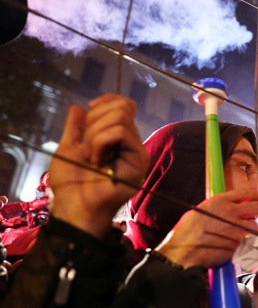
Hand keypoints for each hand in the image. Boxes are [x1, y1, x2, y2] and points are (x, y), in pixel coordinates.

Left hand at [49, 94, 149, 237]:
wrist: (74, 206)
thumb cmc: (70, 183)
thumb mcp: (68, 148)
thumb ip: (75, 128)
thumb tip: (78, 107)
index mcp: (118, 139)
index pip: (124, 105)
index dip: (106, 101)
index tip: (86, 114)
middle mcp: (131, 144)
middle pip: (122, 107)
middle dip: (96, 119)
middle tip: (87, 145)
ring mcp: (137, 153)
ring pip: (120, 117)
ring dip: (96, 134)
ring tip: (92, 156)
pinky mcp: (139, 161)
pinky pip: (119, 133)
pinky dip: (100, 142)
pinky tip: (97, 160)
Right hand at [156, 188, 257, 268]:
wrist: (184, 251)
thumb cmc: (186, 232)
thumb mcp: (200, 212)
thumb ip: (216, 208)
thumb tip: (226, 209)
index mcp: (219, 201)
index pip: (244, 193)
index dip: (255, 194)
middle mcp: (230, 211)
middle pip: (255, 207)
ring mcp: (235, 228)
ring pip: (254, 225)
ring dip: (256, 228)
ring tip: (256, 232)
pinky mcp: (238, 243)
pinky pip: (247, 241)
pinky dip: (248, 242)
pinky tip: (245, 245)